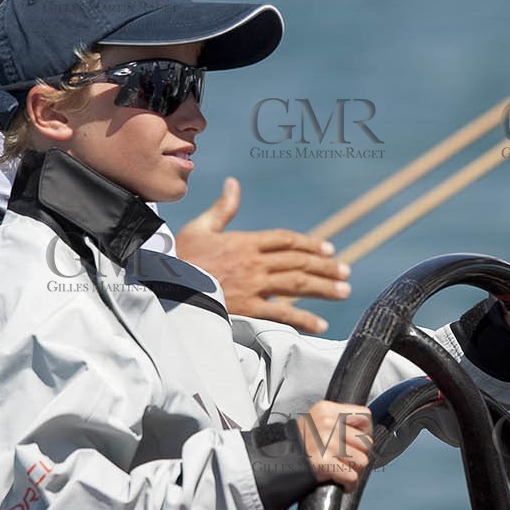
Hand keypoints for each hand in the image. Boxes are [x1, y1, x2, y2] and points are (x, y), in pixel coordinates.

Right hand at [175, 177, 349, 333]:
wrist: (163, 283)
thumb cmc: (179, 255)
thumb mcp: (200, 227)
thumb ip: (222, 209)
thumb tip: (233, 183)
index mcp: (245, 241)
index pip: (286, 240)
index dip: (309, 244)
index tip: (329, 250)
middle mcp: (254, 262)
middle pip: (298, 261)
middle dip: (325, 266)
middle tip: (346, 272)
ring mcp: (252, 285)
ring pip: (296, 284)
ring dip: (323, 288)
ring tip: (344, 292)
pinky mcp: (246, 308)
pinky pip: (280, 314)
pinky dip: (302, 319)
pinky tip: (320, 325)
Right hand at [296, 401, 372, 489]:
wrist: (275, 459)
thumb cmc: (298, 443)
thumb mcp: (316, 419)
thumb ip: (338, 420)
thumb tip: (364, 431)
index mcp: (327, 410)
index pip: (364, 416)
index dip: (365, 431)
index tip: (358, 440)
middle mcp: (328, 424)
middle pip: (365, 442)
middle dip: (359, 454)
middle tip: (347, 459)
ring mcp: (326, 443)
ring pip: (362, 461)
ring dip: (354, 470)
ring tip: (342, 469)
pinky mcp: (324, 463)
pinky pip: (352, 476)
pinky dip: (348, 483)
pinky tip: (341, 481)